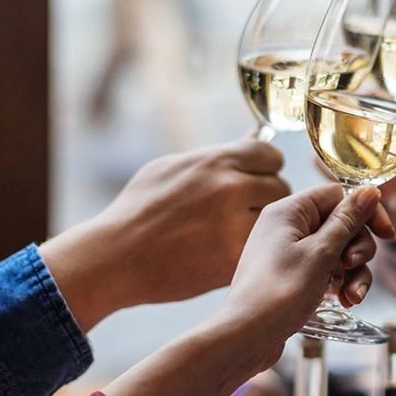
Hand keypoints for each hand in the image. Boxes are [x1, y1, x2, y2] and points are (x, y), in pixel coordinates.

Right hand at [39, 139, 290, 331]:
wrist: (115, 257)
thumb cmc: (138, 209)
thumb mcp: (171, 167)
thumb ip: (217, 154)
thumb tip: (255, 137)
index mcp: (216, 161)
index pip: (270, 154)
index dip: (263, 168)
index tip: (253, 179)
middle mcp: (231, 188)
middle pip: (280, 186)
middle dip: (265, 197)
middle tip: (243, 210)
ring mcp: (235, 225)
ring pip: (275, 219)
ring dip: (262, 224)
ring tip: (235, 231)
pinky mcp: (235, 259)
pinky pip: (261, 246)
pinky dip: (251, 250)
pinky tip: (227, 251)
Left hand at [214, 184, 393, 362]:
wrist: (245, 337)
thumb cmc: (278, 293)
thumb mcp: (321, 253)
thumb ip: (347, 221)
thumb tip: (369, 191)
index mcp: (289, 211)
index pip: (338, 195)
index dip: (365, 212)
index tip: (387, 235)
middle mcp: (288, 227)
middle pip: (342, 224)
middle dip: (358, 249)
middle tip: (352, 266)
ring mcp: (290, 253)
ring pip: (338, 251)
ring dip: (353, 273)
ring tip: (351, 297)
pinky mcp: (293, 276)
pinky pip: (326, 270)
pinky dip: (340, 284)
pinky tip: (345, 302)